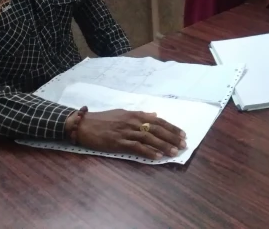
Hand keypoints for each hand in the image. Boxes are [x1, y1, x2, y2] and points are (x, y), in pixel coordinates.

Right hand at [69, 109, 186, 158]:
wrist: (84, 125)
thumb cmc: (103, 119)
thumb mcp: (123, 112)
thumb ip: (140, 114)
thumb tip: (155, 115)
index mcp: (135, 114)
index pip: (158, 120)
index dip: (171, 127)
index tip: (182, 134)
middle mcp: (133, 121)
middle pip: (157, 129)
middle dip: (172, 137)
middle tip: (184, 144)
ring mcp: (126, 132)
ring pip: (149, 138)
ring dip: (164, 145)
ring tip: (175, 152)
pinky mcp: (119, 142)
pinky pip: (136, 147)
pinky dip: (148, 152)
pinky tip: (157, 156)